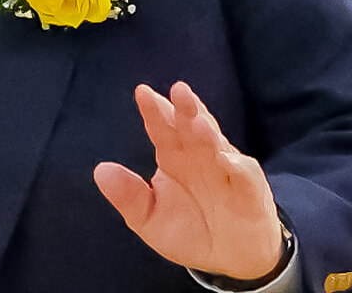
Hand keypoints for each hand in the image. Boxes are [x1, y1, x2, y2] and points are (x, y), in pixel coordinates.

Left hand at [93, 82, 284, 279]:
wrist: (228, 260)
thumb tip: (100, 171)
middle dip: (185, 108)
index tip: (142, 92)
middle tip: (178, 90)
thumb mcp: (149, 220)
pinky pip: (245, 174)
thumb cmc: (188, 232)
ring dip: (209, 131)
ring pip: (218, 143)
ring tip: (197, 121)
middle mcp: (199, 156)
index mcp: (173, 157)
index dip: (154, 111)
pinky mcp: (250, 191)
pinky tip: (226, 160)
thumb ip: (128, 196)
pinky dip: (237, 166)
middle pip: (191, 126)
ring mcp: (226, 170)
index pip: (161, 128)